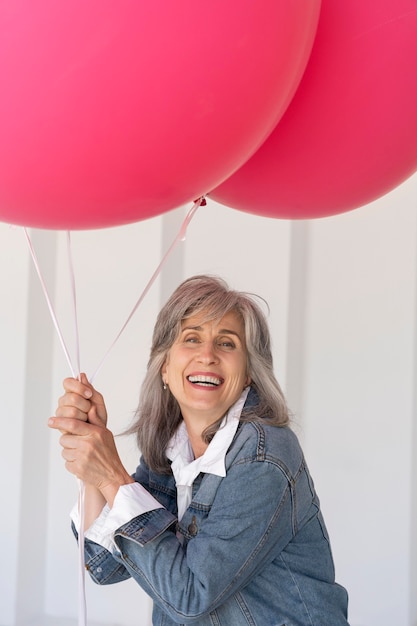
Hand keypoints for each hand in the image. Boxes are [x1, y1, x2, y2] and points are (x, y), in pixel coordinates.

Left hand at [48, 374, 132, 504]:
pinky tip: (83, 463)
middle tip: (77, 444)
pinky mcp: (78, 469)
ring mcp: (82, 457)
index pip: (73, 424)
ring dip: (70, 452)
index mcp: (95, 433)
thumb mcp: (105, 434)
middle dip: (68, 440)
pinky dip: (72, 463)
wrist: (112, 475)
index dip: (60, 421)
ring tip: (83, 455)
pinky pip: (67, 462)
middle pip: (64, 438)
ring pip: (64, 451)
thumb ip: (95, 420)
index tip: (50, 420)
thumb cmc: (109, 453)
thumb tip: (89, 407)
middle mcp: (88, 444)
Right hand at [55, 373, 106, 428]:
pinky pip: (68, 422)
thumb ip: (90, 389)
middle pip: (71, 397)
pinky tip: (82, 424)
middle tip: (89, 409)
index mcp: (72, 392)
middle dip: (85, 405)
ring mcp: (61, 412)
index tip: (89, 394)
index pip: (67, 382)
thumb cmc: (97, 417)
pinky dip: (80, 423)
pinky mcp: (59, 424)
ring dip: (83, 415)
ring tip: (86, 418)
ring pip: (71, 410)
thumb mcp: (98, 401)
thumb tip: (81, 376)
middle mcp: (64, 401)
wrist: (97, 434)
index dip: (78, 387)